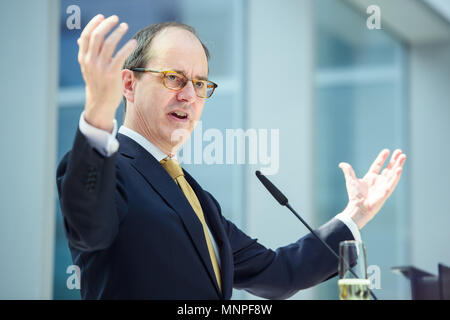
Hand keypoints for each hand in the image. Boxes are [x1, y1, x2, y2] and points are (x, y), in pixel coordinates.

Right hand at [77, 14, 136, 131]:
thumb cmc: (97, 83)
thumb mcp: (88, 68)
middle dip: (107, 24)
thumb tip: (81, 39)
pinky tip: (133, 42)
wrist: (100, 103)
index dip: (93, 24)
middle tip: (116, 19)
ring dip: (118, 32)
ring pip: (109, 43)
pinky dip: (127, 46)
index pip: (86, 36)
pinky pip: (120, 55)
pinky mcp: (112, 74)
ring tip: (125, 26)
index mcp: (83, 58)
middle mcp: (90, 61)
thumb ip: (86, 53)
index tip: (102, 17)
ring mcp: (100, 67)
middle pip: (97, 36)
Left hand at [339, 149, 406, 229]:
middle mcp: (379, 180)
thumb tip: (341, 164)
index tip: (387, 150)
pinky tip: (400, 169)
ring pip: (393, 173)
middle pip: (389, 168)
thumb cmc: (355, 196)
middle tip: (400, 151)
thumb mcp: (351, 180)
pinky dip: (396, 176)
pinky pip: (393, 183)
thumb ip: (348, 171)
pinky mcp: (386, 192)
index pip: (378, 165)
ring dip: (398, 165)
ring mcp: (383, 186)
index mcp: (371, 177)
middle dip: (394, 160)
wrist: (358, 207)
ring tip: (403, 157)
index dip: (382, 158)